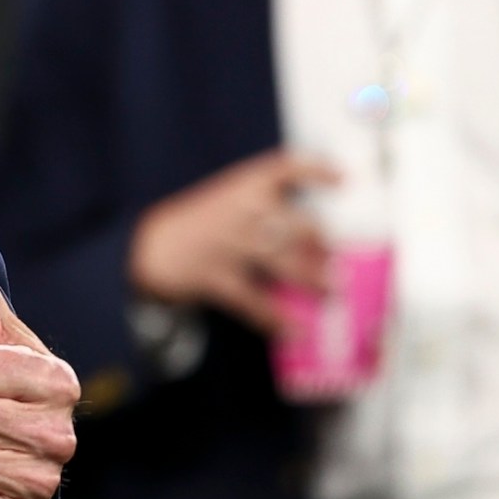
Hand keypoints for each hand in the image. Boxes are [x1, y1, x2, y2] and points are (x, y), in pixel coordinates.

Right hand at [126, 149, 338, 334]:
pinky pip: (252, 301)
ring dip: (313, 279)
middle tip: (340, 257)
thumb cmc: (203, 221)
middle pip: (293, 223)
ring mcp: (227, 245)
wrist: (153, 246)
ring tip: (334, 293)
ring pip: (282, 263)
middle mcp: (239, 211)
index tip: (345, 178)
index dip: (317, 170)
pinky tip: (295, 331)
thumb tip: (320, 237)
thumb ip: (269, 208)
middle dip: (322, 242)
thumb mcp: (231, 199)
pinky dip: (275, 319)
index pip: (285, 168)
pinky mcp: (217, 278)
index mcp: (244, 184)